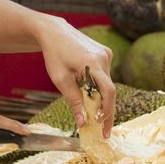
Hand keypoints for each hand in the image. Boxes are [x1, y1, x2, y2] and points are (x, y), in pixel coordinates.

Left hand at [35, 16, 115, 135]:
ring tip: (94, 115)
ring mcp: (106, 54)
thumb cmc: (54, 55)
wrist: (54, 32)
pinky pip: (105, 76)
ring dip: (101, 99)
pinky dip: (99, 88)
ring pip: (108, 84)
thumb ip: (73, 101)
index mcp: (92, 62)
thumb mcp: (60, 80)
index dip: (106, 110)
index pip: (108, 91)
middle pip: (110, 90)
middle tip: (103, 131)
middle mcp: (104, 57)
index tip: (100, 125)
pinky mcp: (105, 53)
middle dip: (106, 111)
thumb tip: (83, 122)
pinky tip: (90, 95)